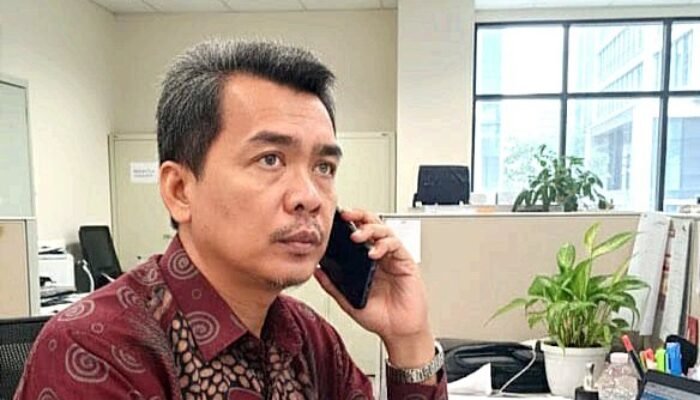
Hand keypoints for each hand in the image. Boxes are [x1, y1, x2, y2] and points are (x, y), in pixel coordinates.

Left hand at [314, 208, 435, 370]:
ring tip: (357, 236)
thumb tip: (316, 270)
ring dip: (370, 229)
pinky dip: (385, 245)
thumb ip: (332, 285)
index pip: (357, 232)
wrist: (399, 332)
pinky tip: (374, 252)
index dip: (347, 223)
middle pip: (372, 224)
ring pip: (384, 230)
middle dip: (359, 215)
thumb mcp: (348, 300)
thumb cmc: (380, 317)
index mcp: (366, 261)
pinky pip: (396, 245)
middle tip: (346, 216)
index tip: (333, 219)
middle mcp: (380, 255)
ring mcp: (393, 257)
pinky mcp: (406, 262)